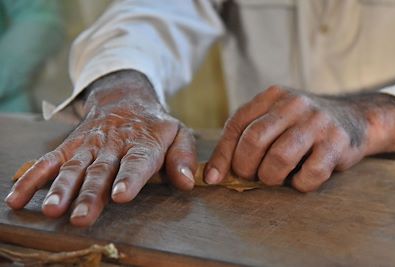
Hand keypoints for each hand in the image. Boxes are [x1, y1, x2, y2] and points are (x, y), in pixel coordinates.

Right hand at [5, 70, 196, 225]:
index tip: (121, 195)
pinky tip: (18, 197)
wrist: (125, 98)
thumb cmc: (154, 125)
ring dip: (61, 189)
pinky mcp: (70, 146)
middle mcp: (113, 145)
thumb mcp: (178, 133)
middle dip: (90, 194)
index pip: (137, 161)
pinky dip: (33, 178)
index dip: (129, 178)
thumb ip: (182, 157)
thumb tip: (188, 183)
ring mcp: (89, 145)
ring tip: (53, 209)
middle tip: (82, 217)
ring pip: (73, 167)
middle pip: (101, 170)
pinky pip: (49, 161)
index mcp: (143, 143)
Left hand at [205, 85, 394, 191]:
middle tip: (251, 176)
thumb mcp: (274, 119)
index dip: (222, 155)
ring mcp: (316, 121)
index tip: (215, 178)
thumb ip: (245, 138)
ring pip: (279, 158)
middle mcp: (292, 104)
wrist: (354, 117)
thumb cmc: (302, 125)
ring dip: (271, 177)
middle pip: (254, 140)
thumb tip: (214, 175)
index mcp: (271, 97)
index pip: (236, 125)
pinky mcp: (337, 142)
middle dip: (245, 168)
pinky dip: (300, 184)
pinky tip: (301, 178)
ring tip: (275, 178)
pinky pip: (310, 174)